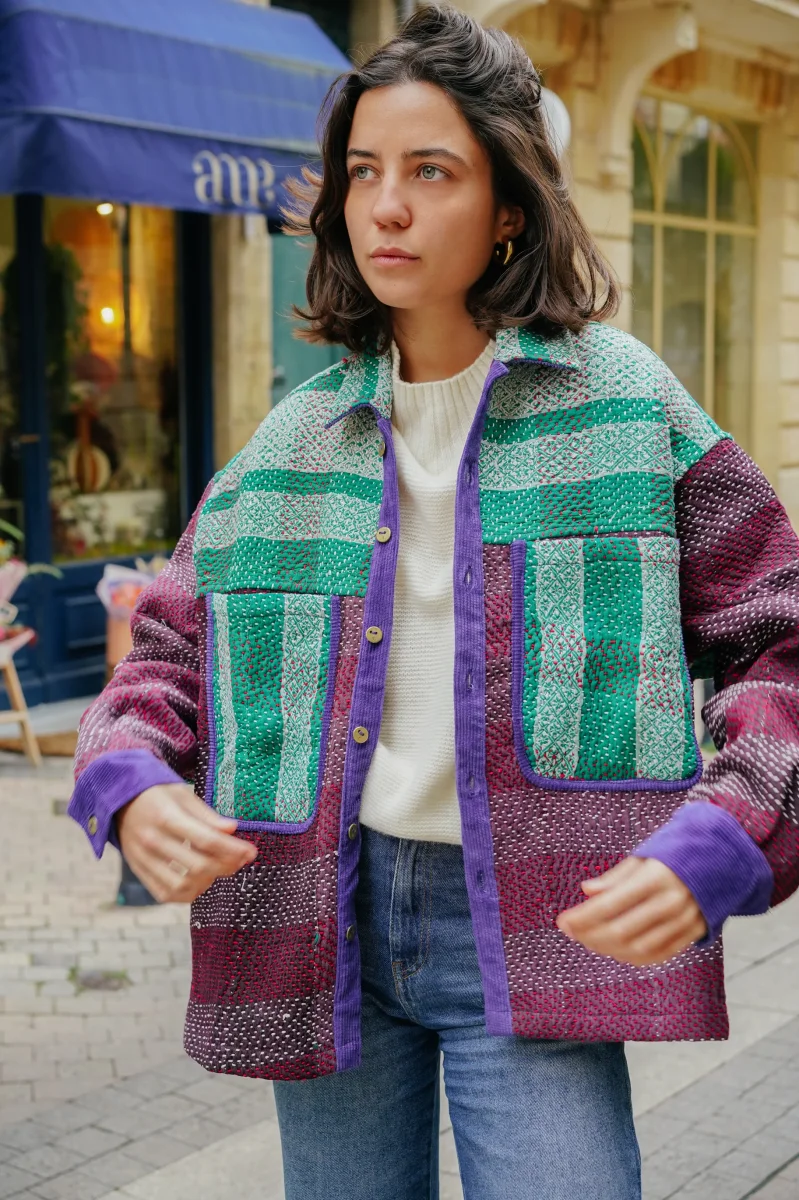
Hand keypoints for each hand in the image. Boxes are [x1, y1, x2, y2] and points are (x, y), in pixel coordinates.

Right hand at [116, 785, 257, 903]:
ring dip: (207, 882)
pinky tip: (200, 881)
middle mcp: (153, 840)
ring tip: (219, 870)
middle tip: (240, 861)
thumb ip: (207, 815)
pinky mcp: (138, 871)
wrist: (119, 800)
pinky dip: (187, 893)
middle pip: (197, 865)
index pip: (206, 840)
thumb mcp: (183, 794)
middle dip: (226, 866)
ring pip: (181, 885)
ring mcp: (143, 859)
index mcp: (166, 816)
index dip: (232, 849)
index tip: (251, 852)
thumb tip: (233, 829)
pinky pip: (165, 894)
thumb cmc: (157, 794)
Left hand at [556, 857, 706, 966]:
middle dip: (589, 935)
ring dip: (608, 948)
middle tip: (571, 932)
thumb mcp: (644, 856)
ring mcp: (685, 921)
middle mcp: (671, 902)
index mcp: (655, 877)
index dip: (582, 917)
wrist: (723, 860)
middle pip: (621, 931)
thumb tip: (586, 890)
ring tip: (589, 940)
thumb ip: (615, 877)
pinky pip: (659, 955)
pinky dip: (633, 957)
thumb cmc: (675, 855)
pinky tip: (615, 950)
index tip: (562, 921)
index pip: (609, 905)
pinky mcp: (694, 934)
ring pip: (638, 948)